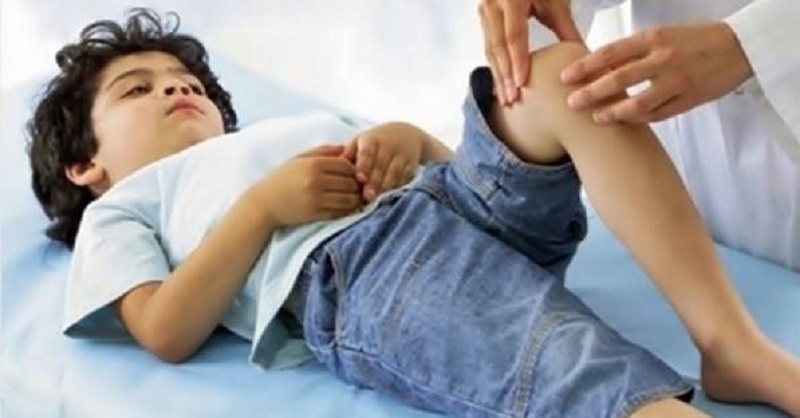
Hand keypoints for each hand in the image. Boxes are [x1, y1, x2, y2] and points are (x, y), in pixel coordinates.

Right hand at [257, 144, 363, 225]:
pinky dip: (349, 210)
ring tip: (358, 196)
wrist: (264, 204)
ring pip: (349, 199)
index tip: (355, 171)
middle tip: (362, 185)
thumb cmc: (282, 178)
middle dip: (359, 184)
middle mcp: (316, 182)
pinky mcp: (316, 215)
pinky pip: (340, 212)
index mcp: (313, 165)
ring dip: (357, 198)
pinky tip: (350, 207)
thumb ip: (323, 151)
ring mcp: (317, 200)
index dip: (355, 168)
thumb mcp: (299, 158)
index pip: (346, 165)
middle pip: (350, 182)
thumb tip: (347, 147)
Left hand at [341, 122, 423, 202]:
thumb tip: (331, 171)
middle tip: (367, 197)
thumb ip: (348, 156)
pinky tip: (390, 197)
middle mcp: (388, 145)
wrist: (407, 134)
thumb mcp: (360, 143)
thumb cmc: (375, 143)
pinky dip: (398, 187)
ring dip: (386, 187)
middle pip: (381, 166)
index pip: (367, 152)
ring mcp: (402, 154)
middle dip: (374, 182)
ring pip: (395, 173)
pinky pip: (405, 178)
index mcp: (370, 140)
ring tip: (377, 200)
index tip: (359, 178)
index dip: (364, 165)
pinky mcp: (412, 164)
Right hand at [478, 0, 581, 104]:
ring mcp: (485, 10)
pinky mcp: (483, 18)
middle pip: (497, 46)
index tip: (522, 83)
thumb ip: (565, 27)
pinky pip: (488, 46)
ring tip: (506, 98)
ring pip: (489, 49)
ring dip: (498, 75)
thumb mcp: (555, 1)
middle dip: (504, 75)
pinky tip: (501, 83)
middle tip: (512, 99)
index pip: (513, 35)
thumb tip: (582, 57)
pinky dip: (495, 66)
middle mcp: (493, 4)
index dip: (517, 60)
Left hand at [561, 22, 753, 123]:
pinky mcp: (689, 99)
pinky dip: (638, 119)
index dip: (585, 66)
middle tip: (571, 103)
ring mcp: (678, 81)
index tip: (565, 77)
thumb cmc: (694, 40)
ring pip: (639, 102)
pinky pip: (658, 114)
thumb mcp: (663, 35)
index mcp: (654, 37)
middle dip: (592, 92)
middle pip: (620, 78)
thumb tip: (597, 67)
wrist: (740, 47)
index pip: (612, 52)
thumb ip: (634, 51)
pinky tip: (623, 122)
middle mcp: (664, 58)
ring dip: (613, 112)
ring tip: (596, 118)